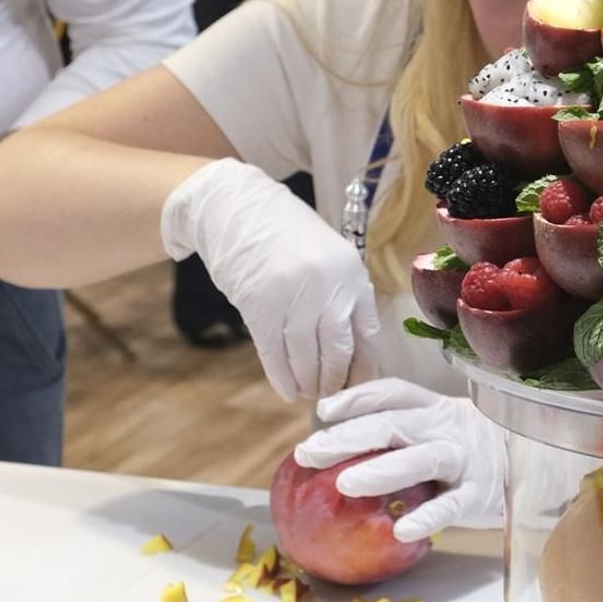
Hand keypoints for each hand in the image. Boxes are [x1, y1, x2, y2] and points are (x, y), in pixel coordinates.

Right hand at [160, 162, 379, 400]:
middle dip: (334, 381)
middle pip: (338, 351)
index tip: (358, 387)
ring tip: (307, 394)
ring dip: (307, 382)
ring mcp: (294, 294)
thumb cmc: (282, 234)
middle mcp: (329, 284)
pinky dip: (281, 376)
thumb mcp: (326, 256)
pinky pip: (275, 352)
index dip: (363, 368)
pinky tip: (286, 391)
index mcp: (351, 272)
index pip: (367, 334)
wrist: (235, 206)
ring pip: (306, 356)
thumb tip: (349, 350)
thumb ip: (340, 295)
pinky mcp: (260, 304)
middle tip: (328, 395)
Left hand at [295, 379, 503, 538]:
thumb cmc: (472, 450)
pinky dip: (427, 518)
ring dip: (382, 470)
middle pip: (394, 424)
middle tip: (309, 453)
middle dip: (348, 437)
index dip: (358, 398)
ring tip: (344, 484)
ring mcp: (464, 460)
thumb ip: (402, 434)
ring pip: (422, 460)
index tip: (324, 411)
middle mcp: (446, 428)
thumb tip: (338, 447)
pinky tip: (400, 531)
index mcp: (434, 409)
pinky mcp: (479, 495)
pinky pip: (451, 506)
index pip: (394, 393)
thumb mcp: (440, 430)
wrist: (535, 463)